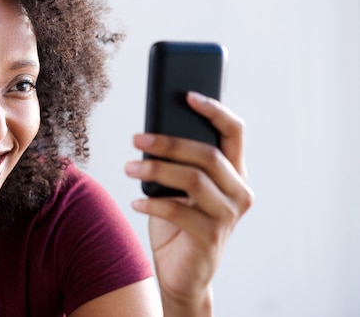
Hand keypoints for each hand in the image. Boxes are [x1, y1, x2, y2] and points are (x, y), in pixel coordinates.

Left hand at [125, 92, 252, 314]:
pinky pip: (179, 212)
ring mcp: (228, 216)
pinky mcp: (211, 237)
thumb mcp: (179, 188)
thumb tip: (150, 133)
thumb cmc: (178, 223)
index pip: (234, 132)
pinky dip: (153, 204)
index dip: (214, 110)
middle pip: (208, 154)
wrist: (182, 274)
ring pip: (194, 179)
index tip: (188, 95)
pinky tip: (135, 202)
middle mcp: (239, 191)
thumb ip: (177, 162)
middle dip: (169, 142)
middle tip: (136, 138)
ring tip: (128, 168)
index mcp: (234, 173)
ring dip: (156, 170)